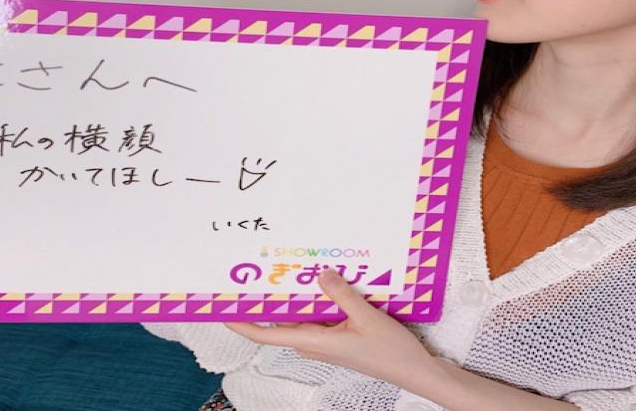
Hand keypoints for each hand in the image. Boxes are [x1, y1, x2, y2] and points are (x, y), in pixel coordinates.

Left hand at [223, 267, 433, 387]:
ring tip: (291, 264)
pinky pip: (320, 314)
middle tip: (257, 268)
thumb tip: (320, 274)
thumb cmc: (390, 351)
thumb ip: (342, 294)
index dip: (241, 321)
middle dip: (270, 296)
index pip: (265, 334)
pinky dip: (319, 298)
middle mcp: (313, 341)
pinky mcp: (338, 335)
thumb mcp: (366, 317)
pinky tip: (325, 279)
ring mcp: (325, 339)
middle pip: (282, 318)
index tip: (222, 307)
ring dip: (298, 294)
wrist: (414, 370)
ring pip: (303, 313)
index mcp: (313, 341)